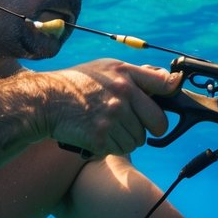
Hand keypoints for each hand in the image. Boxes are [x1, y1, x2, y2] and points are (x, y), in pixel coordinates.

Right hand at [41, 60, 180, 154]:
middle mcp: (122, 95)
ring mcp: (112, 117)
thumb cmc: (79, 83)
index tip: (162, 106)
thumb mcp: (108, 67)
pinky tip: (97, 135)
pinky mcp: (101, 137)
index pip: (165, 87)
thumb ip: (139, 74)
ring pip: (138, 141)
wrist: (46, 101)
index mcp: (125, 75)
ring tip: (107, 127)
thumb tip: (171, 80)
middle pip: (158, 124)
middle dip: (148, 128)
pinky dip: (111, 147)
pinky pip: (120, 150)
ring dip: (126, 139)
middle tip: (130, 124)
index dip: (168, 99)